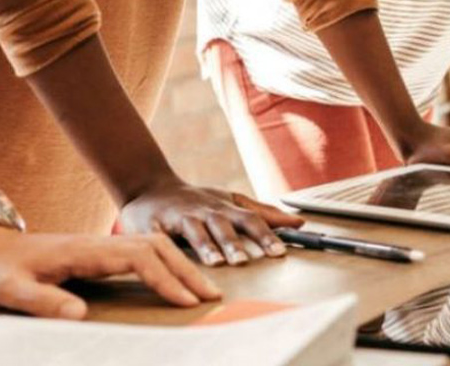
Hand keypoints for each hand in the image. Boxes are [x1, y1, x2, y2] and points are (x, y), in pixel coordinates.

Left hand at [0, 222, 221, 318]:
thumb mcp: (8, 290)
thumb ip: (42, 301)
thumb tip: (81, 315)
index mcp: (83, 251)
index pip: (137, 258)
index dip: (164, 279)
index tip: (185, 301)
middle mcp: (99, 244)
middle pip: (156, 248)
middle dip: (186, 271)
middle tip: (211, 297)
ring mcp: (101, 245)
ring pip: (153, 246)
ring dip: (180, 266)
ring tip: (202, 290)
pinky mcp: (100, 252)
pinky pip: (144, 251)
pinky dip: (167, 262)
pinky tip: (176, 278)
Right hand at [120, 183, 304, 266]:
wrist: (151, 187)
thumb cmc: (197, 200)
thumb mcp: (231, 203)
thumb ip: (263, 214)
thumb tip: (298, 223)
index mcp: (224, 209)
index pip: (250, 220)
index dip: (264, 235)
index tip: (280, 252)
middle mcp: (205, 212)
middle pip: (223, 226)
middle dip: (235, 243)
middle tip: (245, 261)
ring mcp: (180, 217)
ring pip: (195, 231)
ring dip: (206, 246)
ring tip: (217, 262)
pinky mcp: (153, 225)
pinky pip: (160, 237)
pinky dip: (165, 244)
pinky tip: (168, 257)